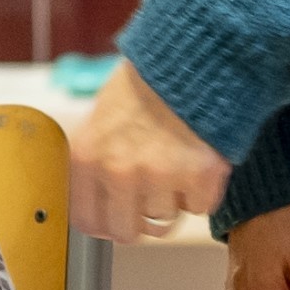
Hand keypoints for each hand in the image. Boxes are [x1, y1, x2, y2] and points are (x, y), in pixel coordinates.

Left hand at [68, 59, 230, 239]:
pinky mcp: (199, 177)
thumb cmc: (145, 85)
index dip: (104, 224)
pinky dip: (201, 191)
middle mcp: (119, 172)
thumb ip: (95, 161)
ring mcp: (160, 177)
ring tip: (175, 167)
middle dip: (139, 222)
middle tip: (150, 204)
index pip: (87, 220)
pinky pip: (199, 207)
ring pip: (165, 220)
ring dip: (172, 201)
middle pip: (127, 231)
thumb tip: (96, 202)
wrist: (190, 59)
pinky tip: (196, 161)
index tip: (115, 221)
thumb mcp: (101, 117)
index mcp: (87, 157)